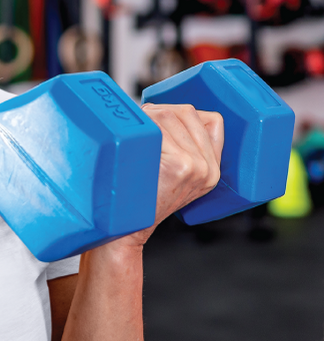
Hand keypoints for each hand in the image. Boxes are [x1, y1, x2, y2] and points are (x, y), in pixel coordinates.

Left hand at [116, 103, 223, 248]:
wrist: (127, 229)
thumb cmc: (143, 199)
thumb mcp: (176, 179)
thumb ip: (186, 149)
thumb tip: (173, 113)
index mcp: (212, 171)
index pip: (212, 120)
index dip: (183, 114)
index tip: (163, 121)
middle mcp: (208, 169)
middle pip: (188, 113)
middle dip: (161, 111)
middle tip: (141, 123)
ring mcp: (195, 167)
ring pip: (170, 116)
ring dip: (148, 116)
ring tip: (136, 133)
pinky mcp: (178, 165)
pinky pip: (157, 129)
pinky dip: (142, 128)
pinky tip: (133, 141)